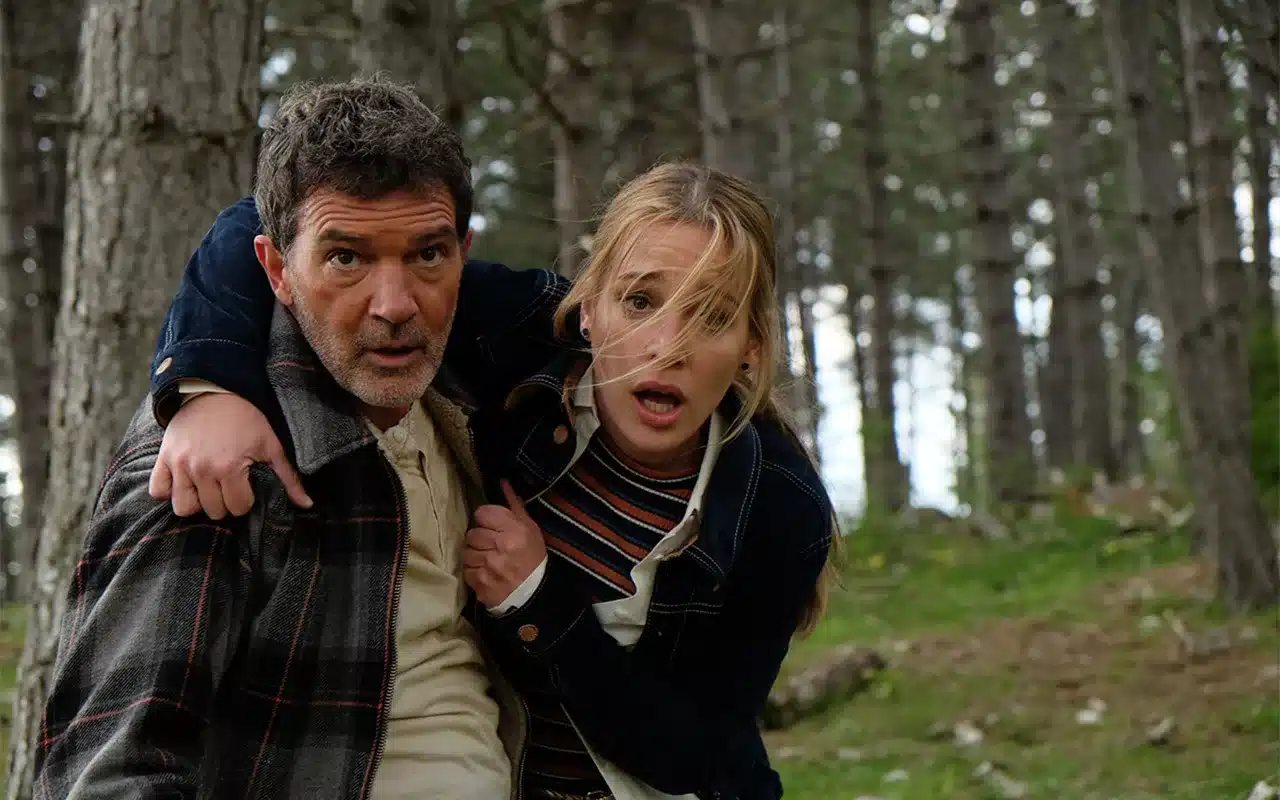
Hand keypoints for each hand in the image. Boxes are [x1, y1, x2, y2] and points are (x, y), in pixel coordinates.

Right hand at [148, 392, 312, 518]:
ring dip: (197, 503)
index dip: (246, 500)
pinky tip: (185, 482)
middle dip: (224, 503)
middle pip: (212, 511)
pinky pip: (157, 491)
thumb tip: (307, 504)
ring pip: (183, 508)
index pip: (238, 508)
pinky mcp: (163, 458)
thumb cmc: (247, 418)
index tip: (247, 486)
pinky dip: (169, 491)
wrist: (215, 390)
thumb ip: (288, 477)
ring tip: (207, 488)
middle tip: (229, 486)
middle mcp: (201, 469)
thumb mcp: (271, 445)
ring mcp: (179, 464)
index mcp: (229, 467)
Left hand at [463, 480, 547, 608]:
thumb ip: (514, 505)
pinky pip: (466, 570)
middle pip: (472, 533)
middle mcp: (499, 546)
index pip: (482, 513)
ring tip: (488, 560)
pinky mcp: (479, 582)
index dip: (486, 520)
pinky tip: (485, 573)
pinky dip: (473, 571)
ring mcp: (487, 566)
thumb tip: (502, 482)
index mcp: (513, 530)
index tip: (493, 528)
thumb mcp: (530, 529)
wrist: (534, 595)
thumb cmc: (533, 559)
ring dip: (475, 555)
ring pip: (466, 551)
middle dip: (480, 539)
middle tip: (491, 546)